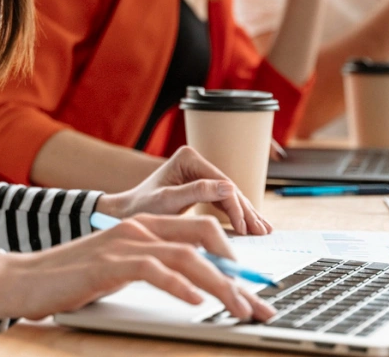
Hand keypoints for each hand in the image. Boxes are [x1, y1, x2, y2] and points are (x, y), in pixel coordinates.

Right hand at [0, 214, 276, 322]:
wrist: (23, 280)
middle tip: (258, 304)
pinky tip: (196, 301)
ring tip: (238, 307)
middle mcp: (141, 227)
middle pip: (205, 238)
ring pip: (187, 255)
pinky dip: (179, 285)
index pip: (204, 233)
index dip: (236, 260)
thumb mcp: (124, 270)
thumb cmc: (74, 279)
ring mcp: (125, 243)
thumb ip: (158, 270)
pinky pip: (153, 269)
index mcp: (147, 225)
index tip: (257, 289)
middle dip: (239, 273)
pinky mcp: (108, 263)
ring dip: (219, 284)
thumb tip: (199, 288)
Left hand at [97, 146, 272, 234]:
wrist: (125, 214)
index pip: (220, 183)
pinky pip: (222, 201)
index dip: (236, 205)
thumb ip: (197, 192)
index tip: (244, 226)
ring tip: (263, 231)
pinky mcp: (200, 187)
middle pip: (228, 188)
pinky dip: (236, 215)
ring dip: (246, 214)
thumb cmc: (140, 207)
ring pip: (229, 195)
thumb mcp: (168, 201)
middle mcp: (196, 162)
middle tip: (262, 231)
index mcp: (188, 158)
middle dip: (246, 211)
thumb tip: (230, 187)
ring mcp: (199, 174)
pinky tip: (250, 226)